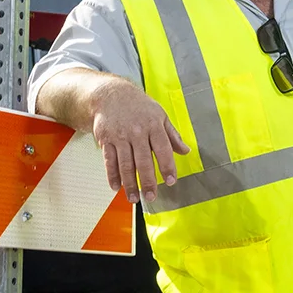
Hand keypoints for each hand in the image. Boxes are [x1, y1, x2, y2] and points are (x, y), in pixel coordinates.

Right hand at [88, 81, 189, 201]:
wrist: (111, 95)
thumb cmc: (139, 107)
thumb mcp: (160, 115)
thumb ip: (172, 136)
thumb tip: (186, 151)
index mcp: (154, 125)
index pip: (163, 149)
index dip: (167, 166)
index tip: (171, 181)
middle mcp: (137, 131)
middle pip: (143, 160)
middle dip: (147, 180)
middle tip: (151, 196)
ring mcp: (120, 136)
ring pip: (125, 164)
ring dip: (129, 183)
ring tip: (133, 198)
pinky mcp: (106, 139)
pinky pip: (109, 161)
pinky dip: (112, 175)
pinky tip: (116, 186)